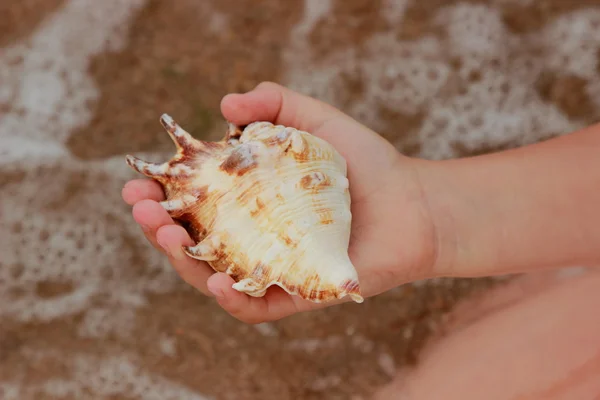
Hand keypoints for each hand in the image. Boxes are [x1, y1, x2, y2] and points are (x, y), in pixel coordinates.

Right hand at [121, 82, 437, 322]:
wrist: (415, 203)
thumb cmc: (364, 163)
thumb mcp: (315, 120)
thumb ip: (274, 104)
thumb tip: (223, 106)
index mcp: (249, 200)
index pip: (193, 203)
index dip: (161, 195)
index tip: (136, 182)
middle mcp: (254, 236)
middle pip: (194, 242)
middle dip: (160, 228)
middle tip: (144, 209)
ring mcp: (272, 266)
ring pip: (214, 276)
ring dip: (184, 262)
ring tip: (168, 235)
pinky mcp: (297, 294)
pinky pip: (256, 307)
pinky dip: (233, 298)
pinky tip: (218, 280)